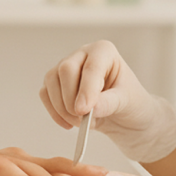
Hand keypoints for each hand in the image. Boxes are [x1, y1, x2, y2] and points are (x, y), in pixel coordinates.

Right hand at [41, 41, 175, 162]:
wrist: (125, 116)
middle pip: (66, 69)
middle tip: (82, 119)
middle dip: (71, 98)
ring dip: (62, 107)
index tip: (84, 111)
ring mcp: (67, 67)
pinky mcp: (56, 83)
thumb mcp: (127, 102)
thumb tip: (90, 108)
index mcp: (104, 51)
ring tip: (81, 123)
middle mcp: (83, 54)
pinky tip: (69, 124)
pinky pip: (45, 94)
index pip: (91, 67)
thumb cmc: (131, 103)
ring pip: (52, 81)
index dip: (86, 89)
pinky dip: (54, 112)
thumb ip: (109, 103)